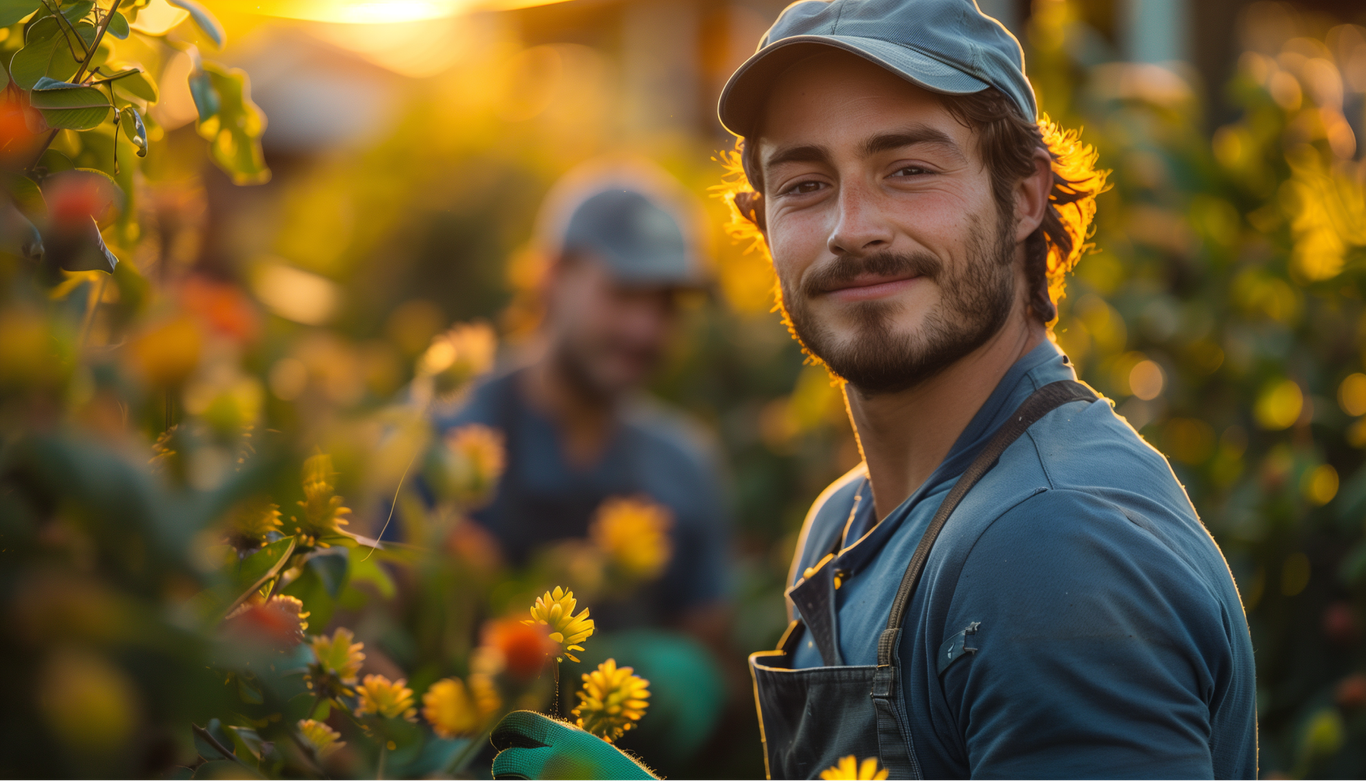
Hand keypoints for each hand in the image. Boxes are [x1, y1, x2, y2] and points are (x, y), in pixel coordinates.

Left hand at [490, 710, 658, 780]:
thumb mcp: (595, 754)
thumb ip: (562, 746)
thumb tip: (525, 742)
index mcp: (569, 740)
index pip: (521, 721)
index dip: (505, 728)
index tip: (501, 739)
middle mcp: (554, 763)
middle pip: (506, 759)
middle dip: (503, 765)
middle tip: (505, 769)